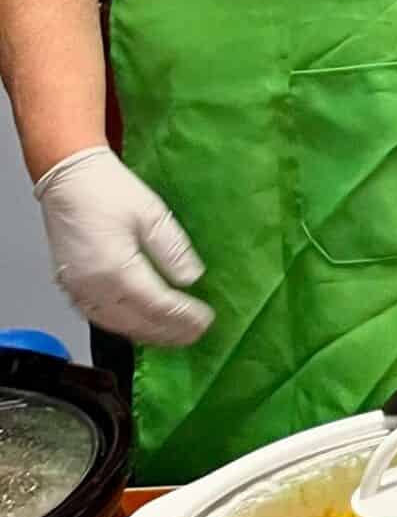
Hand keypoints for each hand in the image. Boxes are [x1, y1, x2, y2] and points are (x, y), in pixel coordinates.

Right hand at [33, 146, 213, 346]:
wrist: (69, 180)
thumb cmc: (110, 191)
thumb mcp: (153, 215)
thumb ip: (173, 250)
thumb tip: (192, 279)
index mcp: (116, 268)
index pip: (157, 304)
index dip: (184, 316)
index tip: (207, 321)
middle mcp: (93, 286)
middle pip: (137, 321)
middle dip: (169, 331)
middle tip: (196, 335)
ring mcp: (77, 289)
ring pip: (117, 325)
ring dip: (148, 333)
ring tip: (174, 336)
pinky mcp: (71, 287)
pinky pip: (100, 317)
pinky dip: (124, 326)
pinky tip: (141, 326)